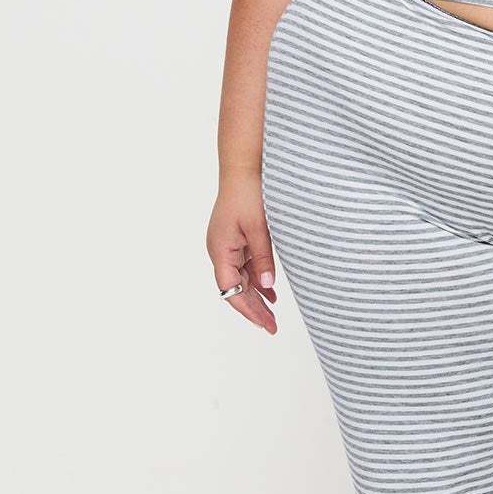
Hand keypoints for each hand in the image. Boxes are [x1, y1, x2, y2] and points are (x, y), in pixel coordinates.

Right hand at [207, 173, 278, 333]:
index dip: (248, 310)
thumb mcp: (260, 227)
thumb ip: (263, 257)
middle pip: (235, 288)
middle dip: (253, 309)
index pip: (231, 290)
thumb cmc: (249, 192)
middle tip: (272, 327)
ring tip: (272, 314)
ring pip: (240, 278)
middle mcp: (220, 250)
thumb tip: (267, 286)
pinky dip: (257, 279)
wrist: (244, 166)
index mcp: (220, 250)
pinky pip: (245, 265)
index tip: (265, 324)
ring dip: (256, 296)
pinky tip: (270, 291)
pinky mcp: (236, 238)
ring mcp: (227, 245)